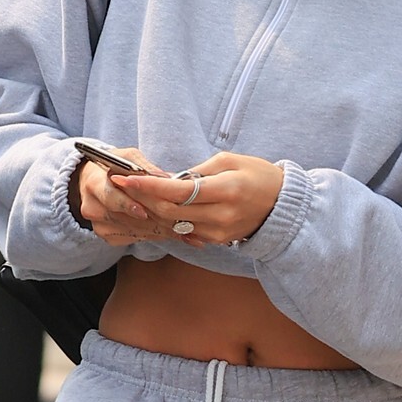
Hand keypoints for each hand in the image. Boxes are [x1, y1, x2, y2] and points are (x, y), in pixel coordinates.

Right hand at [72, 147, 164, 246]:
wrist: (95, 181)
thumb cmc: (113, 167)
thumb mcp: (127, 157)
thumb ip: (144, 166)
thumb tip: (164, 177)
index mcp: (94, 183)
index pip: (110, 197)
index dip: (127, 205)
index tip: (144, 211)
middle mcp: (92, 206)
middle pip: (121, 217)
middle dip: (149, 219)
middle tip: (172, 220)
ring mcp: (98, 224)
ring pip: (130, 230)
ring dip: (154, 229)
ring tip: (175, 225)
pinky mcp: (106, 234)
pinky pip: (132, 238)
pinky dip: (150, 233)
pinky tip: (163, 228)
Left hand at [112, 153, 285, 247]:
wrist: (282, 206)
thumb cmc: (258, 176)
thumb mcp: (229, 161)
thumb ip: (197, 172)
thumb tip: (167, 181)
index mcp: (225, 190)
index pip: (176, 192)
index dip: (146, 186)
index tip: (124, 177)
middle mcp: (220, 215)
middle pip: (168, 212)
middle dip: (140, 198)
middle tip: (119, 184)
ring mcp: (218, 232)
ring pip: (172, 224)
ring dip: (149, 211)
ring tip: (130, 195)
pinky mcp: (216, 240)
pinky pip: (184, 231)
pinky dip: (166, 220)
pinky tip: (152, 208)